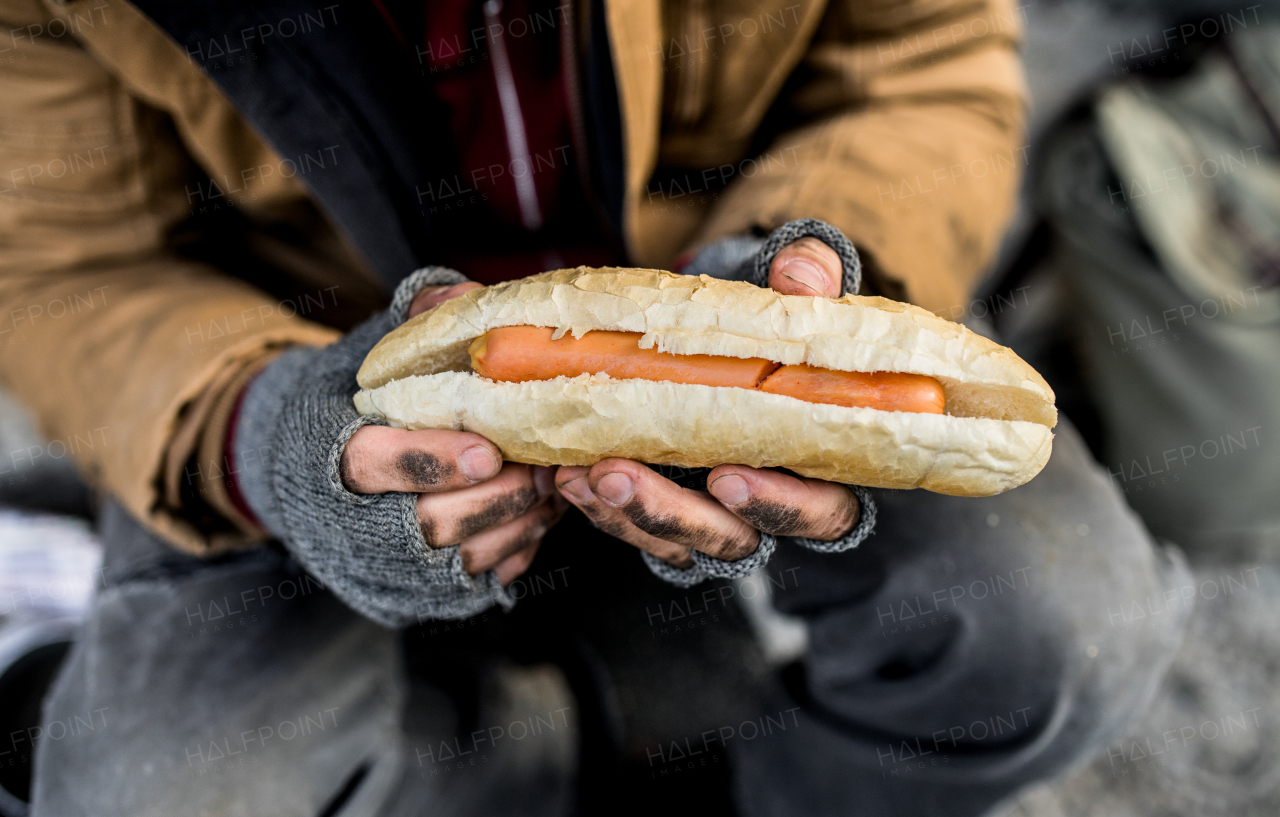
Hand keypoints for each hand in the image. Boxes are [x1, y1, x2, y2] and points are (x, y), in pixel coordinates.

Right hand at [340, 279, 563, 586]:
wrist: (306, 469)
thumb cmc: (352, 400)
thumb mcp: (370, 353)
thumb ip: (416, 323)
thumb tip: (467, 296)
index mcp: (332, 455)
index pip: (375, 466)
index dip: (432, 461)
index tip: (488, 450)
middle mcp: (353, 522)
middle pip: (431, 524)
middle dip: (497, 497)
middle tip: (545, 467)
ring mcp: (386, 565)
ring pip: (464, 558)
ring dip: (519, 523)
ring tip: (555, 483)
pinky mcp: (419, 590)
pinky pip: (481, 580)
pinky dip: (520, 549)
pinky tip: (544, 513)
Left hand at [556, 235, 861, 568]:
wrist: (731, 342)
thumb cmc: (776, 330)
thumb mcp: (797, 300)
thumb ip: (810, 283)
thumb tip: (799, 275)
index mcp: (823, 470)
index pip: (821, 513)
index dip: (778, 505)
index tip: (726, 479)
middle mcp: (770, 508)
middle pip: (732, 539)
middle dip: (671, 512)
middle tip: (619, 474)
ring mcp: (714, 517)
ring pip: (675, 541)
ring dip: (623, 512)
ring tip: (580, 472)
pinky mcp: (667, 516)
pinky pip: (635, 528)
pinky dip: (599, 508)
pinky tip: (566, 475)